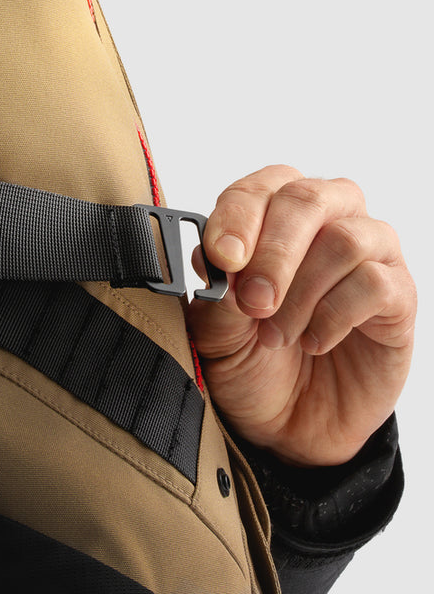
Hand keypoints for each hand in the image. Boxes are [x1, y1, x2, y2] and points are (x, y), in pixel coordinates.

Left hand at [186, 165, 415, 466]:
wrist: (286, 422)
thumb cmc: (248, 362)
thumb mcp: (214, 335)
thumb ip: (214, 295)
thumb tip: (215, 259)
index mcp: (268, 217)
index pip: (258, 188)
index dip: (238, 217)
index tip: (223, 257)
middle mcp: (322, 222)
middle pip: (307, 198)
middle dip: (274, 253)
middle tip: (254, 301)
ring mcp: (366, 255)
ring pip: (345, 238)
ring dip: (302, 293)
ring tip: (276, 335)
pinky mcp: (397, 295)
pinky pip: (375, 283)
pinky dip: (334, 316)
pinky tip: (313, 340)